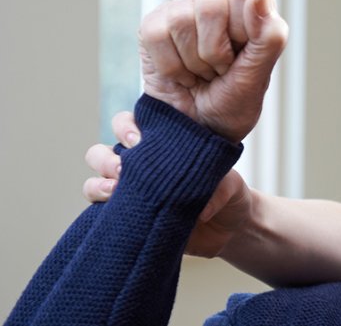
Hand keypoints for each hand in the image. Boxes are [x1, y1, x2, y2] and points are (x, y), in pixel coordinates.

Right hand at [83, 110, 252, 257]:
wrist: (232, 228)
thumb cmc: (229, 194)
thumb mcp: (232, 185)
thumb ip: (220, 189)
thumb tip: (202, 209)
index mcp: (161, 148)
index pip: (130, 126)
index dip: (126, 127)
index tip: (138, 139)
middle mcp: (141, 167)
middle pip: (101, 153)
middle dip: (105, 157)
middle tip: (124, 168)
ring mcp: (132, 194)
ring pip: (95, 181)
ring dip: (98, 184)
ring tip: (116, 190)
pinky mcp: (131, 219)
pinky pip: (100, 213)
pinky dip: (99, 209)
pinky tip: (112, 210)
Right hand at [139, 0, 287, 141]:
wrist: (198, 132)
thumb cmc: (233, 103)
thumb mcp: (258, 76)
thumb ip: (268, 36)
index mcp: (249, 9)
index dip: (243, 28)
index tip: (242, 54)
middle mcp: (216, 3)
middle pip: (211, 6)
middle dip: (216, 52)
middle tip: (220, 71)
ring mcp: (182, 12)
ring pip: (181, 22)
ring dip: (193, 63)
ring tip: (201, 74)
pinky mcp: (153, 27)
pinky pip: (157, 35)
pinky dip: (171, 67)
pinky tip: (180, 75)